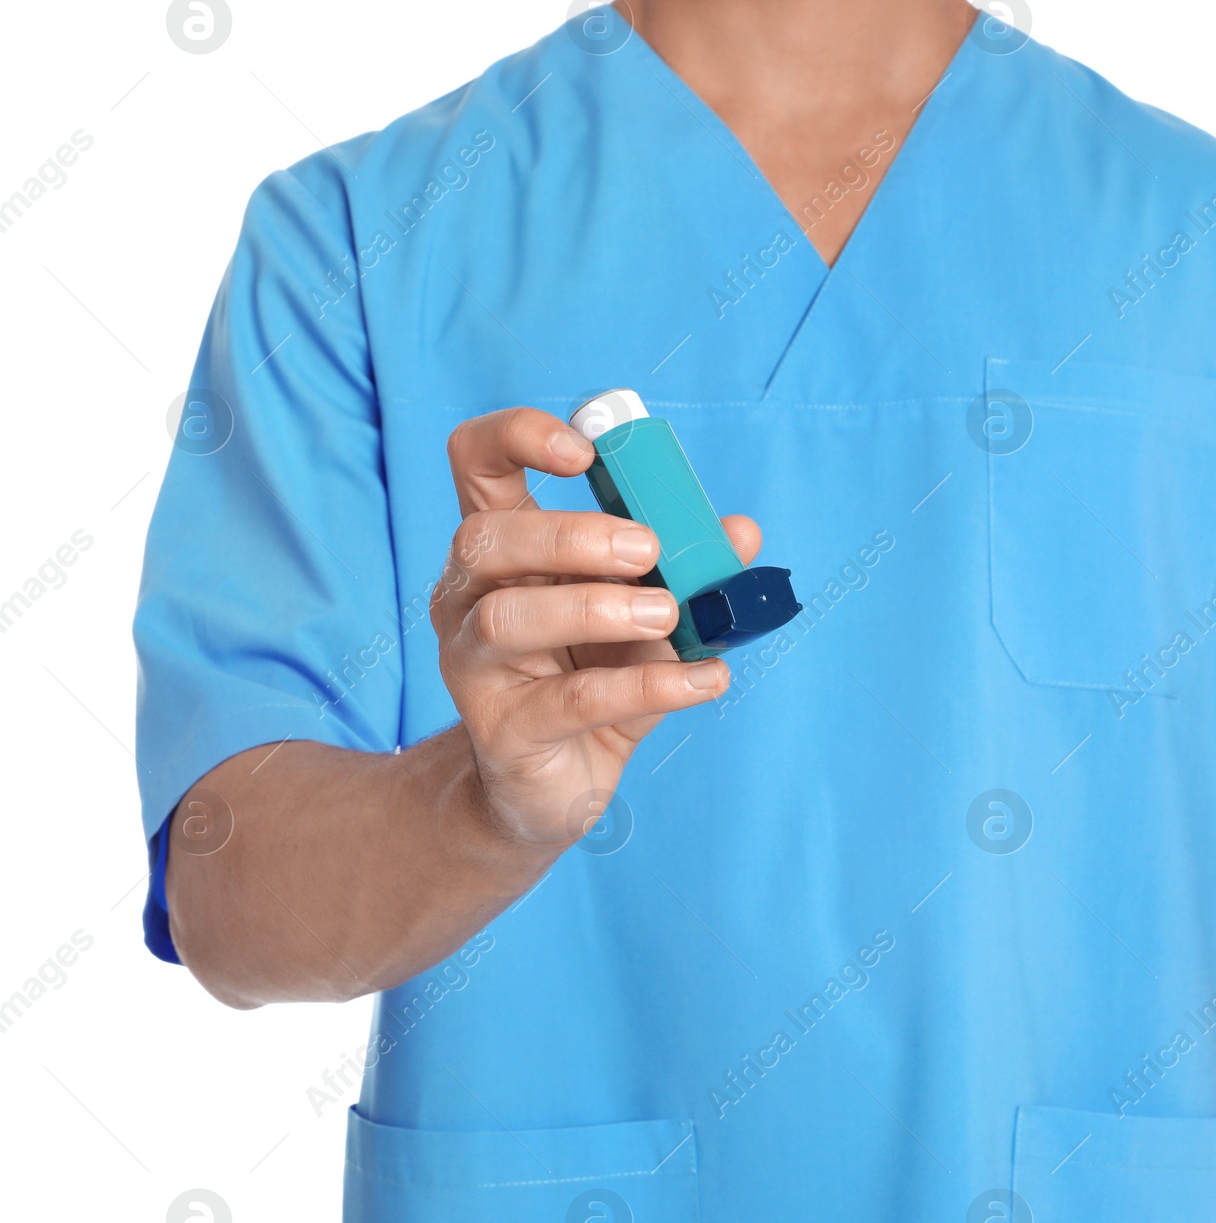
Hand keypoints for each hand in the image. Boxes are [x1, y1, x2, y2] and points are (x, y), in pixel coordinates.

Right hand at [433, 407, 757, 851]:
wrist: (554, 785)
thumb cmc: (592, 678)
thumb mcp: (644, 616)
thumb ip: (687, 573)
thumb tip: (741, 532)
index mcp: (501, 549)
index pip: (475, 460)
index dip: (519, 437)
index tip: (587, 454)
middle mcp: (468, 597)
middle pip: (484, 539)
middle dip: (570, 536)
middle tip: (648, 551)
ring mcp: (474, 665)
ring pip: (508, 619)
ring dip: (598, 608)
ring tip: (667, 616)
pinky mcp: (503, 731)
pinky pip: (570, 701)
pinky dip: (648, 684)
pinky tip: (705, 678)